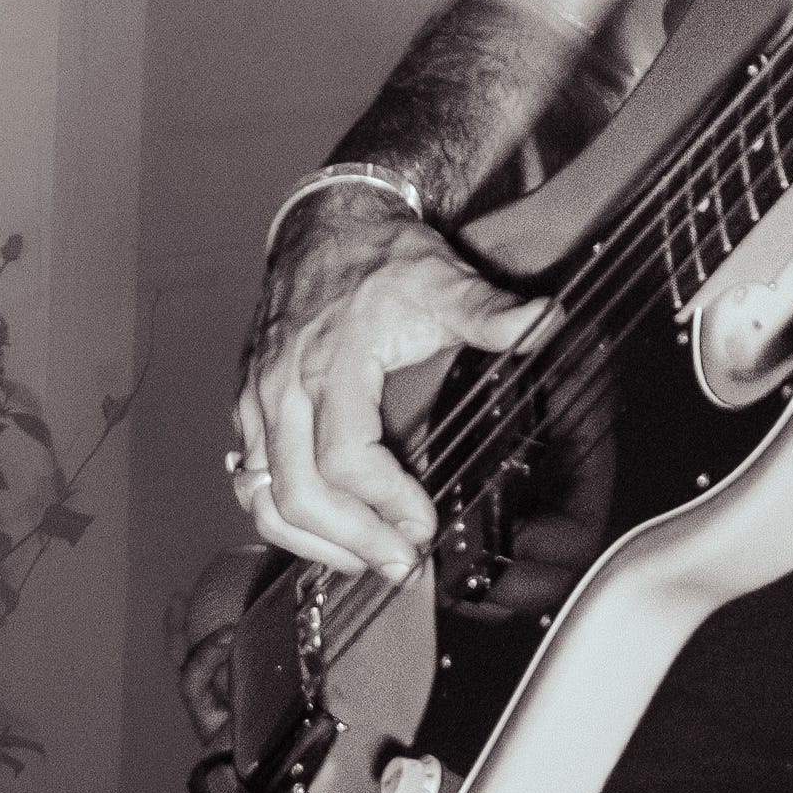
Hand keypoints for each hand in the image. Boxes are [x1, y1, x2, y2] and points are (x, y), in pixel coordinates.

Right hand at [231, 194, 546, 583]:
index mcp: (331, 362)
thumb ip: (491, 312)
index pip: (346, 457)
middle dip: (352, 542)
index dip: (385, 502)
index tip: (423, 524)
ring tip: (363, 561)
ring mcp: (256, 401)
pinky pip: (249, 481)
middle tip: (400, 565)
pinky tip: (322, 535)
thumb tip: (544, 322)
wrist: (326, 226)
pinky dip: (281, 518)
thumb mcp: (444, 279)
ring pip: (262, 497)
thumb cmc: (382, 257)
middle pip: (298, 493)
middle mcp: (281, 387)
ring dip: (311, 542)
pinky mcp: (248, 409)